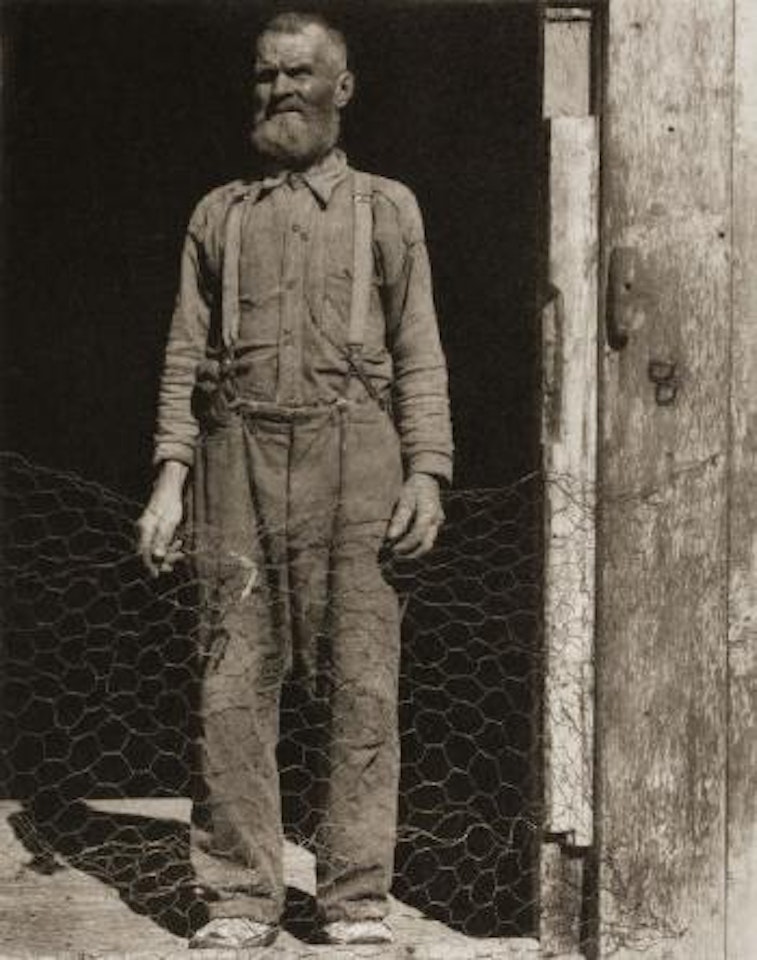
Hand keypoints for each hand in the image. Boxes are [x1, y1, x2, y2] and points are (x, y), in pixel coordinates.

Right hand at [136, 461, 187, 576]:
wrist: (169, 490)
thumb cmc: (170, 504)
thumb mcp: (169, 523)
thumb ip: (162, 540)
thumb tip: (157, 557)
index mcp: (144, 530)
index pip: (143, 553)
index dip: (149, 566)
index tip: (156, 575)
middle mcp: (142, 532)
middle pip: (149, 554)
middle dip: (163, 559)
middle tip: (178, 558)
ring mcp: (146, 531)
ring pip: (155, 550)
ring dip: (168, 553)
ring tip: (180, 549)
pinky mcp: (152, 531)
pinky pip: (158, 544)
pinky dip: (168, 546)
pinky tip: (178, 543)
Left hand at [386, 473, 443, 558]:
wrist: (428, 482)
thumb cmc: (414, 489)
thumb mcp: (404, 499)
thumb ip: (399, 518)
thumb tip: (391, 537)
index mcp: (429, 512)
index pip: (418, 534)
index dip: (405, 544)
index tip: (392, 549)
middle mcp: (437, 521)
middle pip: (426, 544)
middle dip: (410, 553)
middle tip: (394, 555)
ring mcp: (438, 525)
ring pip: (428, 545)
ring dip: (413, 552)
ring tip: (397, 553)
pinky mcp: (435, 528)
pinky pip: (427, 541)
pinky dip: (415, 547)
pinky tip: (404, 547)